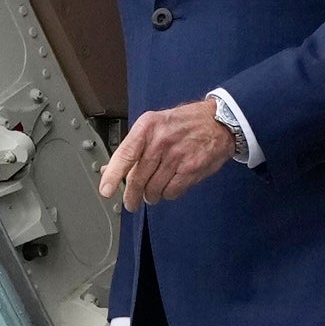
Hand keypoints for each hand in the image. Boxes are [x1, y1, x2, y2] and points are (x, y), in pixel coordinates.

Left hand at [100, 99, 236, 207]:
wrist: (219, 122)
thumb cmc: (183, 123)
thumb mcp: (154, 125)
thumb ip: (132, 148)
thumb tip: (109, 169)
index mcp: (148, 127)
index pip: (125, 155)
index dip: (113, 175)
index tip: (105, 190)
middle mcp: (161, 141)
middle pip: (138, 177)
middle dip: (131, 195)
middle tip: (130, 203)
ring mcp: (177, 156)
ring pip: (154, 188)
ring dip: (151, 196)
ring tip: (151, 193)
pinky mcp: (192, 169)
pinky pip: (172, 192)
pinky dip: (167, 194)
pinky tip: (168, 188)